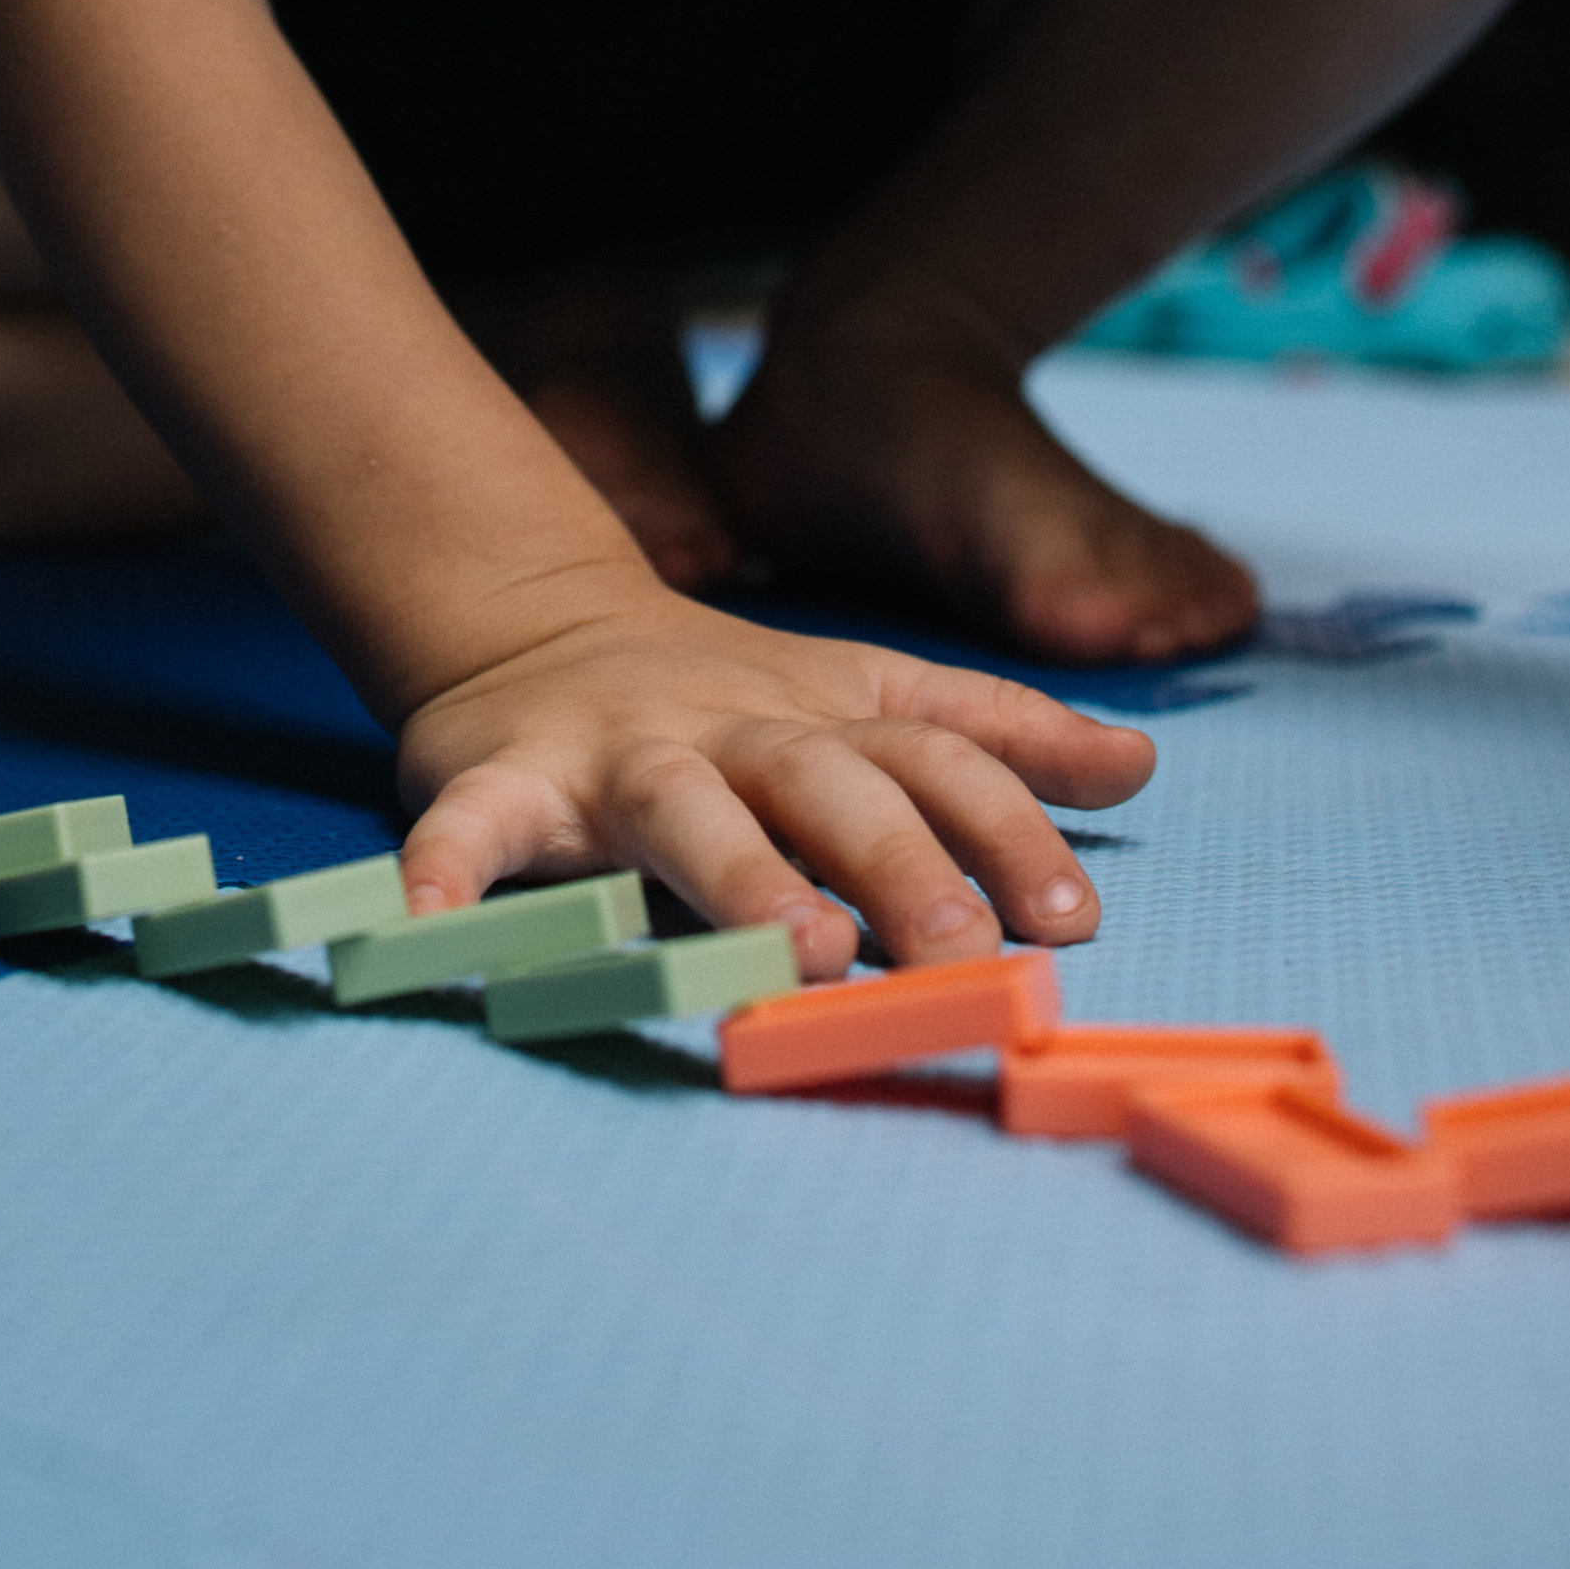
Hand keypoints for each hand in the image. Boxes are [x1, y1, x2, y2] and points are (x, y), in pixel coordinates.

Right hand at [395, 575, 1152, 978]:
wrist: (533, 619)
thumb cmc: (726, 699)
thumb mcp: (866, 696)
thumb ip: (992, 735)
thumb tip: (1139, 764)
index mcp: (823, 716)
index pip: (936, 758)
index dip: (1006, 826)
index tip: (1071, 915)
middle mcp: (730, 727)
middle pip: (825, 783)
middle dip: (895, 861)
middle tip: (954, 948)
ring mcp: (616, 752)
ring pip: (683, 808)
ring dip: (739, 875)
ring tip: (793, 949)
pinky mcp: (499, 778)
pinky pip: (473, 829)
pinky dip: (450, 868)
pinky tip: (430, 922)